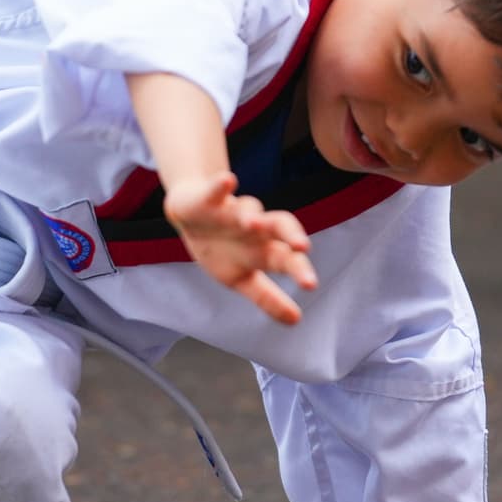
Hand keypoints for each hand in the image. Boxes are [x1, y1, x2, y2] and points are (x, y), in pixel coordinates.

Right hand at [162, 172, 316, 324]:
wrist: (191, 216)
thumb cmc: (222, 249)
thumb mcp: (241, 278)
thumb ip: (267, 297)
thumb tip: (296, 320)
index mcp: (263, 249)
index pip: (286, 258)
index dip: (298, 270)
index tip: (310, 285)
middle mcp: (255, 228)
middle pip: (279, 227)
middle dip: (291, 235)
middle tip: (302, 247)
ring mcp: (232, 211)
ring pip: (247, 209)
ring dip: (251, 215)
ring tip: (254, 223)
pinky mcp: (209, 199)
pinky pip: (216, 190)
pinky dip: (220, 185)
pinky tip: (227, 181)